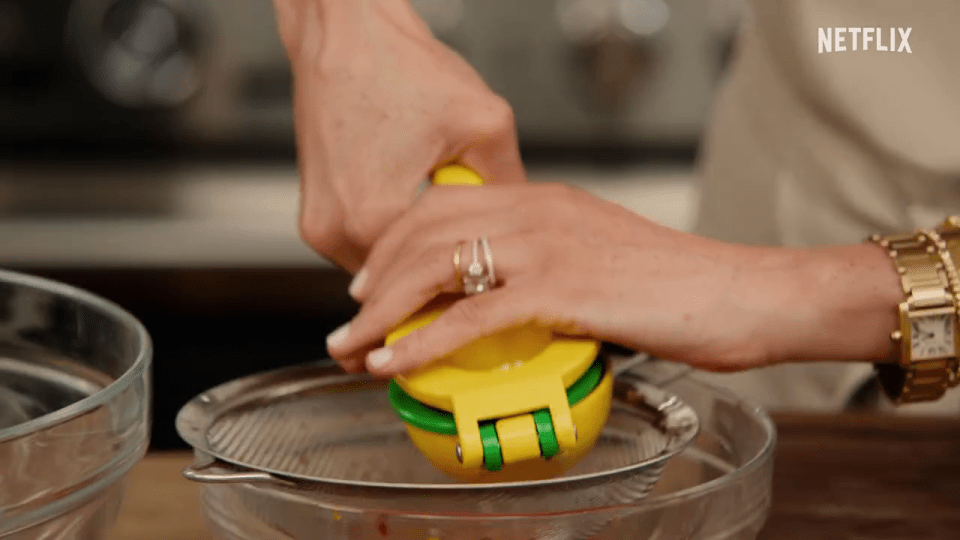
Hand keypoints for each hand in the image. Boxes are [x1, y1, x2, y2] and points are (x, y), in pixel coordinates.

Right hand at [273, 0, 526, 271]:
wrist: (344, 30)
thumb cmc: (399, 65)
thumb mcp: (483, 123)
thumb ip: (509, 183)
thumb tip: (521, 223)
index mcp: (372, 216)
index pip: (430, 284)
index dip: (468, 282)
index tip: (491, 285)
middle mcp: (334, 231)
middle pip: (405, 282)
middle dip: (441, 268)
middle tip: (477, 253)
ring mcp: (318, 226)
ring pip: (384, 265)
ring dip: (415, 251)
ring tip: (443, 223)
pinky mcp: (313, 214)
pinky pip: (364, 242)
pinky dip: (392, 232)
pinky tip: (415, 206)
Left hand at [324, 183, 786, 373]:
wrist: (741, 291)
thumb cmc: (678, 283)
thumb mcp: (599, 257)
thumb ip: (549, 266)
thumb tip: (507, 300)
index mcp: (545, 199)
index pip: (445, 205)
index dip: (396, 241)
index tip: (372, 278)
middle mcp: (538, 211)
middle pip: (425, 230)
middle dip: (373, 277)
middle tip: (349, 317)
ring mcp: (548, 245)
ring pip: (436, 267)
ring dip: (383, 311)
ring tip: (354, 346)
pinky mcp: (563, 287)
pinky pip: (472, 315)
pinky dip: (422, 340)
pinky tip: (395, 361)